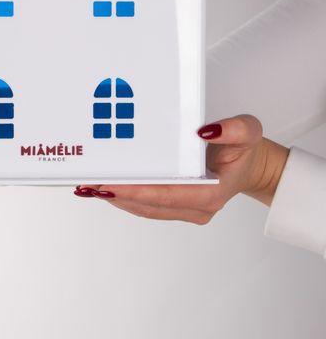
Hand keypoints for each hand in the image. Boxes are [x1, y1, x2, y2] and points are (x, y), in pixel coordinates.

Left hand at [74, 115, 289, 223]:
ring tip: (88, 184)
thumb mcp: (249, 132)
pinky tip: (105, 185)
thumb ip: (235, 129)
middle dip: (116, 193)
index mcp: (209, 193)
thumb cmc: (245, 151)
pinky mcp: (174, 204)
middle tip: (88, 182)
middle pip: (147, 204)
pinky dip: (124, 194)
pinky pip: (145, 204)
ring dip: (115, 196)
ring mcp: (183, 209)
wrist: (250, 166)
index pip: (165, 195)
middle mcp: (194, 207)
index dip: (134, 190)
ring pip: (142, 207)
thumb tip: (205, 130)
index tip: (109, 184)